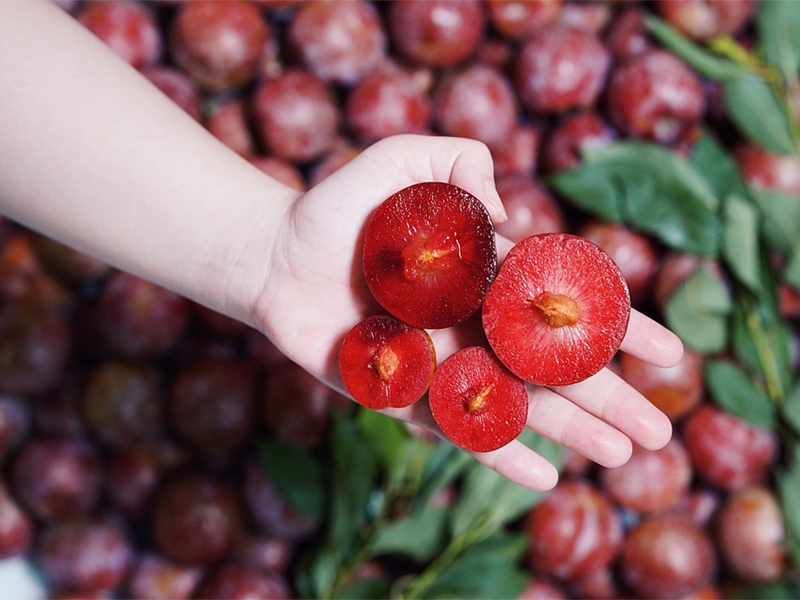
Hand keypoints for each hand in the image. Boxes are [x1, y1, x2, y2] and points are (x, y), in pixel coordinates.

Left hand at [254, 135, 681, 490]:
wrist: (275, 255)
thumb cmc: (339, 206)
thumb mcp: (399, 158)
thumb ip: (455, 161)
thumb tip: (509, 215)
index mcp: (485, 275)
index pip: (564, 303)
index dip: (615, 326)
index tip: (667, 351)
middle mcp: (472, 323)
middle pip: (550, 366)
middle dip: (607, 396)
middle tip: (658, 430)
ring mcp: (441, 361)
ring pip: (515, 403)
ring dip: (568, 430)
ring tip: (621, 456)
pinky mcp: (402, 391)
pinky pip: (454, 427)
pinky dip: (496, 450)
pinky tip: (541, 477)